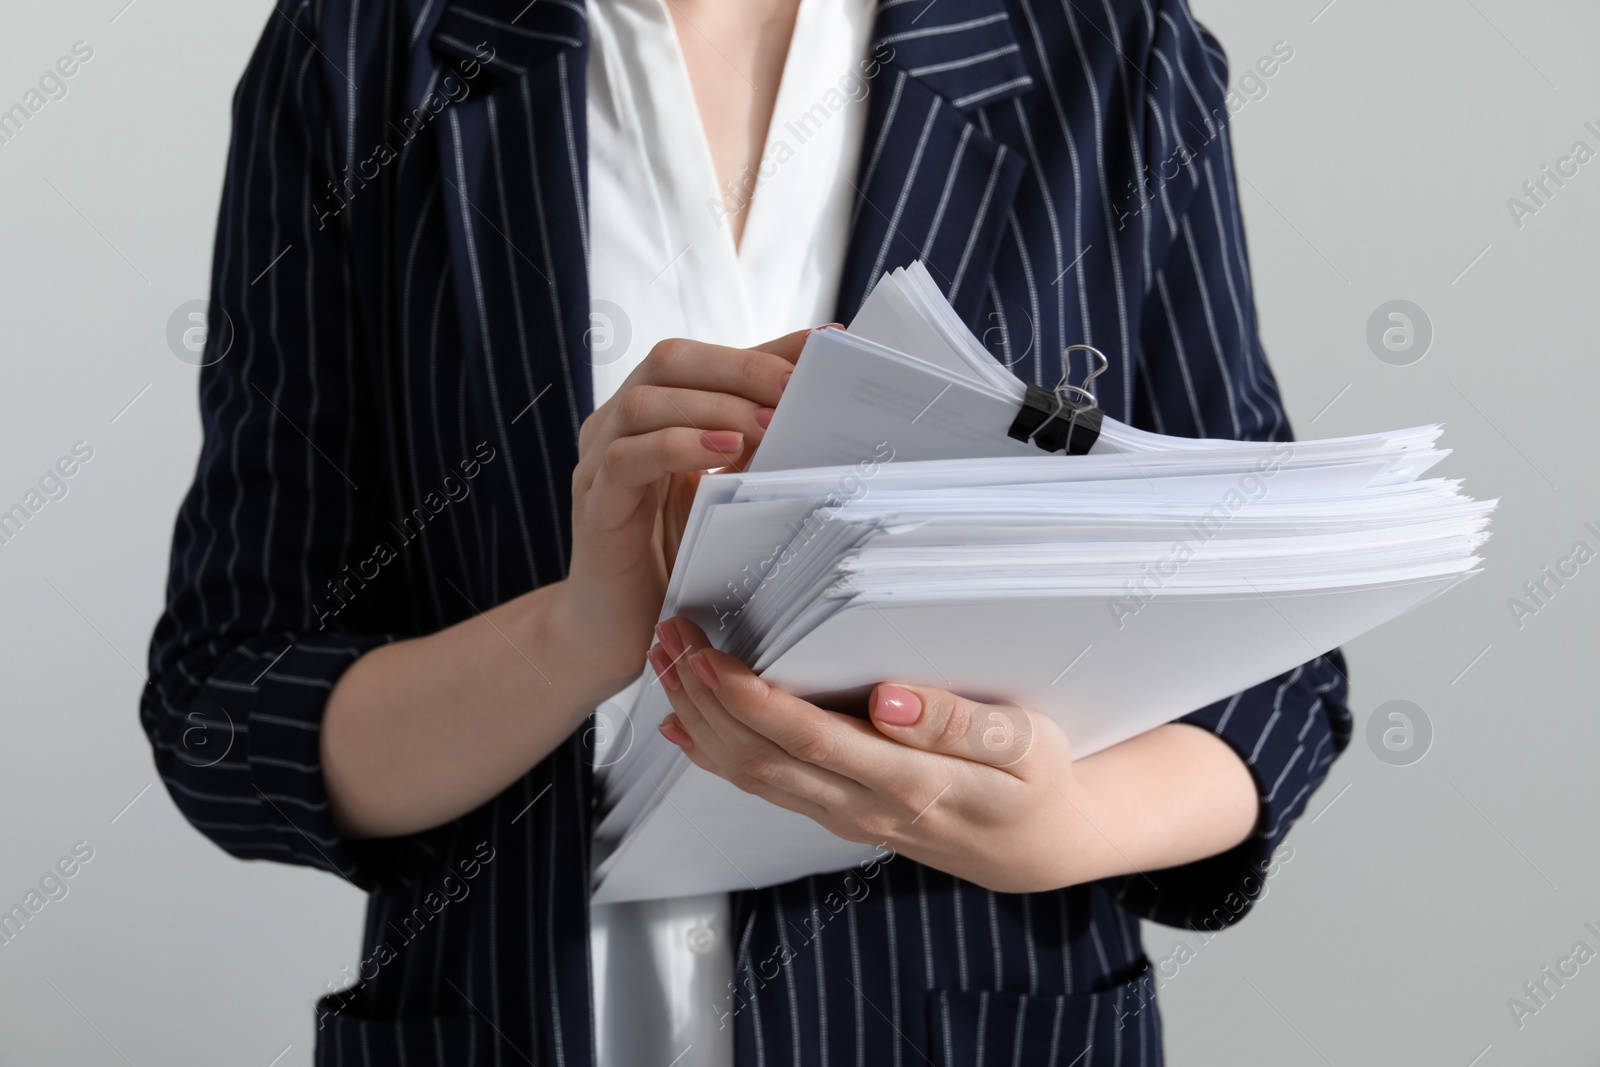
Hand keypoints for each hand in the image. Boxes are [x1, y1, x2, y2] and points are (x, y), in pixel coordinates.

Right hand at [559, 330, 816, 694]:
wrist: (615, 633)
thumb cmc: (674, 561)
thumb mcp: (725, 495)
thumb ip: (756, 452)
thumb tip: (819, 413)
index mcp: (653, 413)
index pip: (708, 359)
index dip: (765, 348)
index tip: (825, 345)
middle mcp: (617, 425)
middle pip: (670, 360)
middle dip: (740, 367)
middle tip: (794, 387)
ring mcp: (600, 462)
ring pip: (647, 402)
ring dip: (715, 406)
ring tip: (768, 424)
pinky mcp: (596, 505)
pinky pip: (627, 458)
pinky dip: (678, 446)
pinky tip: (725, 453)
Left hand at [645, 617, 1114, 893]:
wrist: (1035, 847)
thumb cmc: (1034, 783)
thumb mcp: (1024, 746)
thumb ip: (958, 722)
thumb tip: (889, 700)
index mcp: (910, 783)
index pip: (811, 740)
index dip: (751, 701)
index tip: (708, 657)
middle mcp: (862, 808)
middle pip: (761, 760)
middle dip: (704, 699)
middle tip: (670, 638)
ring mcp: (842, 816)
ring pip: (751, 775)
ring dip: (699, 720)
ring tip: (666, 661)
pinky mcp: (834, 813)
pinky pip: (762, 787)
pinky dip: (714, 755)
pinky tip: (681, 725)